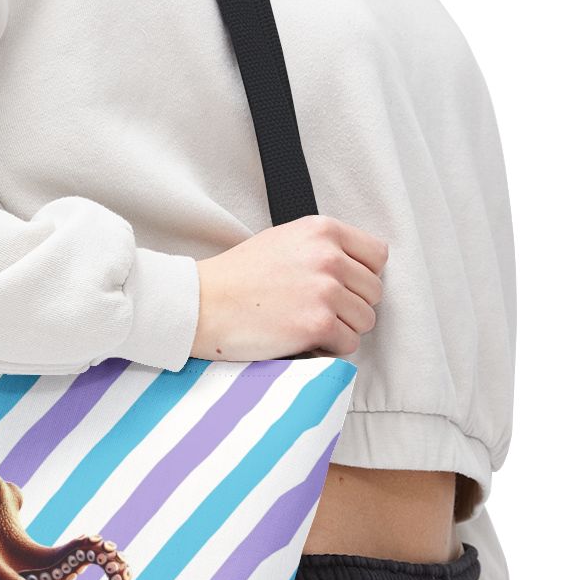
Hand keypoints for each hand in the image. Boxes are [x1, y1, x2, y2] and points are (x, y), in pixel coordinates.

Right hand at [191, 214, 386, 361]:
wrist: (202, 303)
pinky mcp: (318, 324)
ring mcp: (325, 290)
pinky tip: (301, 338)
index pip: (377, 254)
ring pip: (365, 319)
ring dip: (342, 328)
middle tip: (317, 310)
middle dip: (351, 305)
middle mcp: (328, 256)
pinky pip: (349, 344)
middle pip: (374, 291)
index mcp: (322, 230)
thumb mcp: (284, 240)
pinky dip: (329, 348)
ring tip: (307, 324)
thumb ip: (323, 248)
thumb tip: (358, 270)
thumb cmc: (238, 276)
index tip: (342, 286)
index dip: (362, 275)